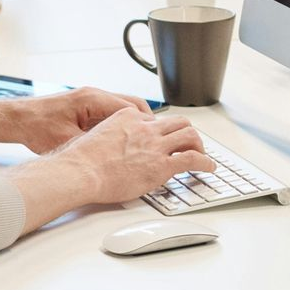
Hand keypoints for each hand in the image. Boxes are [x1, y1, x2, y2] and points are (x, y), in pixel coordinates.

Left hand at [7, 86, 152, 153]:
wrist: (17, 119)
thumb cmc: (36, 127)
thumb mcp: (69, 141)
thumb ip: (95, 144)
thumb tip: (116, 155)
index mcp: (93, 99)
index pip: (131, 108)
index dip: (145, 125)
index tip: (154, 138)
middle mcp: (94, 95)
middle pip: (132, 104)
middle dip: (145, 122)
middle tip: (154, 140)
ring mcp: (90, 99)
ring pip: (122, 108)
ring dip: (133, 123)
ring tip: (141, 142)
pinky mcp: (85, 106)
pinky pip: (110, 113)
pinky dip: (119, 124)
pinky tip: (120, 140)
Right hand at [52, 108, 214, 205]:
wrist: (80, 172)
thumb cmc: (80, 160)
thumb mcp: (93, 135)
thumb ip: (107, 136)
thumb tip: (106, 147)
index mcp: (128, 117)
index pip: (153, 119)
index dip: (161, 131)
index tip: (163, 138)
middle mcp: (145, 127)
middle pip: (178, 122)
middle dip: (186, 132)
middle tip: (190, 143)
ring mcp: (155, 145)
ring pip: (189, 135)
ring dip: (199, 145)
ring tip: (202, 154)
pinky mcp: (162, 164)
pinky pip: (192, 158)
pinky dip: (205, 162)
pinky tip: (209, 167)